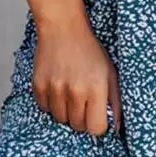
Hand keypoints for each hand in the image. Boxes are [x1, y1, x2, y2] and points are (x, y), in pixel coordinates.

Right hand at [32, 11, 122, 136]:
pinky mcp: (39, 86)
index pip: (96, 128)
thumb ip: (115, 101)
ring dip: (66, 111)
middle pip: (78, 126)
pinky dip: (51, 103)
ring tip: (70, 93)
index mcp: (96, 88)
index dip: (97, 125)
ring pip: (61, 119)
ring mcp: (55, 89)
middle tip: (83, 102)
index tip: (96, 117)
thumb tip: (116, 128)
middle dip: (82, 118)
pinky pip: (45, 109)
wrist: (63, 28)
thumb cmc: (89, 50)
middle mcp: (75, 91)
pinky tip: (58, 88)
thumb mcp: (110, 73)